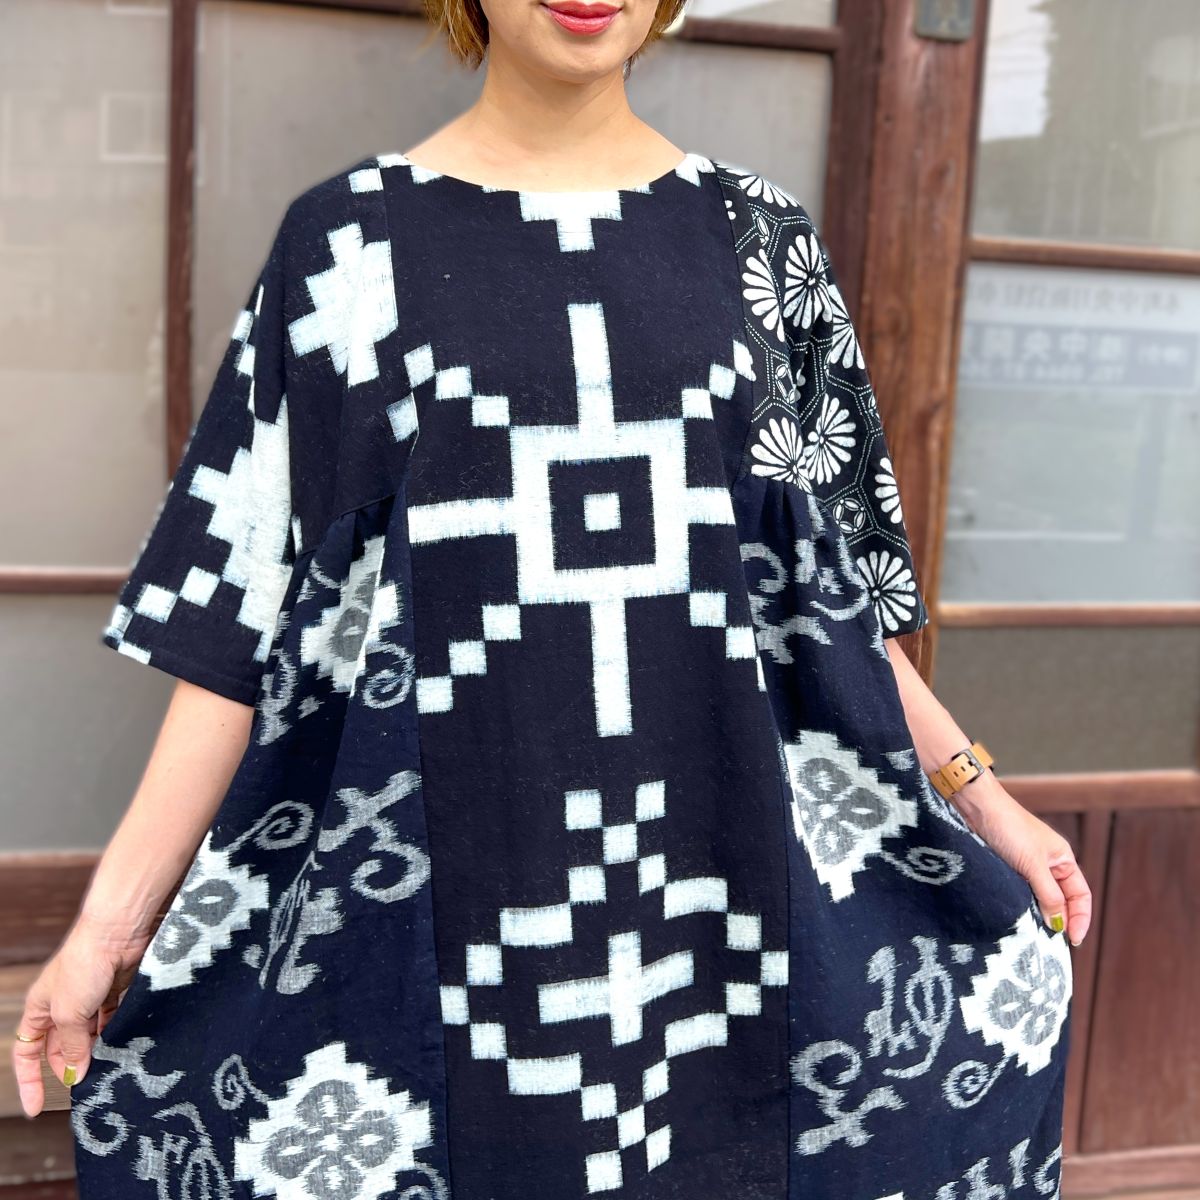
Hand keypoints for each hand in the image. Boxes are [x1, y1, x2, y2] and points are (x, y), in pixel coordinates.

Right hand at [11, 911, 153, 1116]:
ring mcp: (88, 997)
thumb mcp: (69, 1014)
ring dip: (96, 1050)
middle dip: (69, 1065)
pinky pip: (110, 1020)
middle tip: (84, 1086)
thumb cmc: (83, 964)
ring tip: (107, 1067)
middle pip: (59, 1045)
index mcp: (40, 1008)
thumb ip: (71, 1046)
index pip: (27, 1053)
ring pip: (88, 1035)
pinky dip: (114, 1033)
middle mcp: (61, 1003)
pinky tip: (122, 1045)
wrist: (117, 932)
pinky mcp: (113, 990)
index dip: (29, 1080)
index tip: (36, 1107)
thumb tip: (73, 1074)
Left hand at [950, 773, 1091, 946]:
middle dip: (1060, 920)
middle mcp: (1047, 863)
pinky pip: (1020, 892)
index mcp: (1062, 858)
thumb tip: (1059, 924)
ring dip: (1039, 915)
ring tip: (1035, 936)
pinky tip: (1017, 918)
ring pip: (1039, 897)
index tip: (1072, 941)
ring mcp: (1026, 865)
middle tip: (1051, 944)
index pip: (1080, 895)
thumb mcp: (1032, 865)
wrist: (976, 806)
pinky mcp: (1006, 866)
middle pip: (1061, 899)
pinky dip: (1022, 906)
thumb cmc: (1009, 828)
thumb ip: (1048, 895)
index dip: (1080, 918)